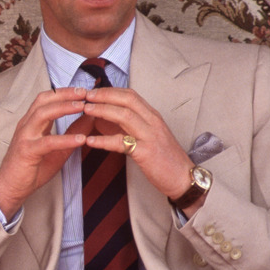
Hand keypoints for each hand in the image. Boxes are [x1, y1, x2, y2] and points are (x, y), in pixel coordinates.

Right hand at [0, 87, 89, 216]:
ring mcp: (25, 137)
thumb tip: (90, 119)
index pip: (46, 99)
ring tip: (84, 107)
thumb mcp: (57, 149)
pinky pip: (47, 142)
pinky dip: (65, 139)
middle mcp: (26, 125)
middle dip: (65, 94)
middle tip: (85, 92)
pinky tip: (81, 139)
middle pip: (44, 101)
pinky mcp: (27, 152)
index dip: (64, 92)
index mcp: (31, 123)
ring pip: (43, 114)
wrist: (11, 187)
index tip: (83, 90)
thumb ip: (71, 133)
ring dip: (64, 108)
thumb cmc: (31, 168)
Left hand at [81, 86, 194, 204]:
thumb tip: (105, 117)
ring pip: (125, 116)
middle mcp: (153, 122)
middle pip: (128, 100)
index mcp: (153, 116)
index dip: (111, 91)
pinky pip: (121, 143)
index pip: (131, 95)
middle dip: (105, 95)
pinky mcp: (146, 153)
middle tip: (87, 96)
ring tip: (86, 110)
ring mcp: (150, 136)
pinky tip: (89, 140)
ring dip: (103, 111)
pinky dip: (103, 140)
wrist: (183, 178)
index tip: (94, 91)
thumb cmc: (164, 158)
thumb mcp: (149, 135)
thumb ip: (131, 125)